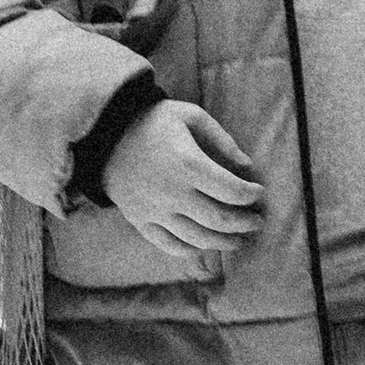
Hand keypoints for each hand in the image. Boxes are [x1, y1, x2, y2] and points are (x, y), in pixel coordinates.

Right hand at [101, 100, 264, 261]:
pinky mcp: (140, 220)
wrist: (105, 135)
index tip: (259, 192)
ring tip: (239, 240)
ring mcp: (154, 210)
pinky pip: (170, 245)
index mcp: (188, 164)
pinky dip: (192, 250)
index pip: (231, 190)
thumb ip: (222, 139)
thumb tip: (247, 165)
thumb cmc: (153, 122)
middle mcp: (172, 192)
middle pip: (218, 220)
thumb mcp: (190, 115)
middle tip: (257, 221)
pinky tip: (205, 245)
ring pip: (198, 238)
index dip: (251, 195)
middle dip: (244, 223)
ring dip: (224, 242)